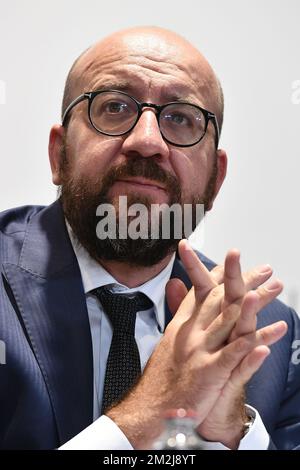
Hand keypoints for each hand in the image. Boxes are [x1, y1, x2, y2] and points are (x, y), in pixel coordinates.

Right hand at [107, 241, 286, 448]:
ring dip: (254, 303)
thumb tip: (174, 286)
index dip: (219, 273)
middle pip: (221, 299)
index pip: (201, 291)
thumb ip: (177, 313)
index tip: (233, 259)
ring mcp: (200, 349)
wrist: (149, 408)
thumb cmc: (161, 377)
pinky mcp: (210, 370)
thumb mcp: (168, 340)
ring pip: (231, 319)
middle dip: (244, 280)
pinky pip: (237, 352)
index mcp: (182, 324)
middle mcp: (191, 332)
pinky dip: (257, 341)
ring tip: (272, 287)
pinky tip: (274, 332)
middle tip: (265, 269)